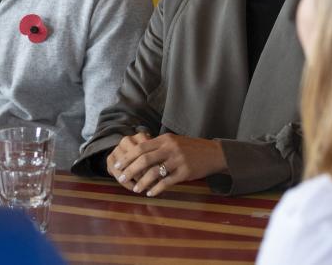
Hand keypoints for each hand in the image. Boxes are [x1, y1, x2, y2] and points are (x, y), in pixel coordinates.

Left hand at [111, 134, 227, 196]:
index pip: (140, 147)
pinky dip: (157, 189)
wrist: (214, 153)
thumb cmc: (190, 148)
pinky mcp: (186, 172)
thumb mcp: (173, 141)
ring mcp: (178, 160)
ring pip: (154, 172)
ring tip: (135, 189)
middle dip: (130, 170)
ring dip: (142, 182)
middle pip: (144, 160)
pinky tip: (150, 193)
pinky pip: (167, 182)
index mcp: (164, 139)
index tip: (117, 165)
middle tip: (121, 178)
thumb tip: (136, 153)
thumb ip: (157, 146)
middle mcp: (170, 148)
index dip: (127, 157)